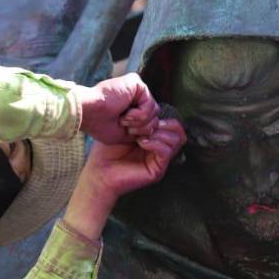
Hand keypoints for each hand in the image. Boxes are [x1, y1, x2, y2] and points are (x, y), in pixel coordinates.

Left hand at [62, 119, 185, 240]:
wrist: (99, 172)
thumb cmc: (106, 151)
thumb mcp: (123, 129)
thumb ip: (137, 118)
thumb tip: (150, 107)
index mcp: (154, 139)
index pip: (172, 124)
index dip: (161, 116)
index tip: (143, 114)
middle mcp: (160, 150)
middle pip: (179, 131)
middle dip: (165, 123)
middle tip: (147, 124)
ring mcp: (160, 160)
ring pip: (176, 140)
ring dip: (159, 133)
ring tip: (141, 135)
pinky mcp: (157, 170)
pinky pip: (166, 152)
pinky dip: (155, 143)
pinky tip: (141, 142)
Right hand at [75, 73, 159, 144]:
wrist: (88, 114)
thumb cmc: (99, 125)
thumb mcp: (125, 134)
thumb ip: (140, 129)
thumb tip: (156, 129)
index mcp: (131, 105)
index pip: (149, 120)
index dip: (141, 131)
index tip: (126, 132)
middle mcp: (135, 94)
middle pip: (155, 116)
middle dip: (141, 128)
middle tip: (123, 124)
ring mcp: (136, 87)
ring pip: (154, 112)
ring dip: (139, 122)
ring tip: (123, 119)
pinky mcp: (137, 83)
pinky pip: (150, 104)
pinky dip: (139, 115)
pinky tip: (125, 113)